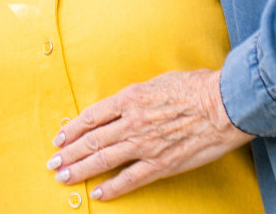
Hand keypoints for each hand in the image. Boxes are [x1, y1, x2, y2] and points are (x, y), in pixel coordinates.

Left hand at [48, 69, 250, 201]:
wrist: (223, 105)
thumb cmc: (195, 87)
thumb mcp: (157, 82)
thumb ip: (138, 96)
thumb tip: (125, 104)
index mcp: (129, 98)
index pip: (92, 116)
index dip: (73, 129)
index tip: (60, 138)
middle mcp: (131, 122)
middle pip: (92, 140)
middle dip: (69, 153)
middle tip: (52, 162)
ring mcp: (144, 145)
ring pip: (103, 160)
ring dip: (80, 170)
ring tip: (63, 177)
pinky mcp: (161, 164)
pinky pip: (129, 179)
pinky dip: (111, 188)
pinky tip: (97, 193)